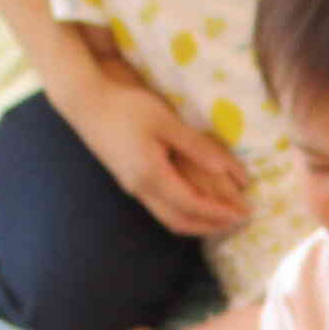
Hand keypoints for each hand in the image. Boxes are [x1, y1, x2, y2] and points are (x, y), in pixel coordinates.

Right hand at [76, 77, 248, 236]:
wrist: (85, 103)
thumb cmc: (126, 106)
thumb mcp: (165, 121)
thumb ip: (195, 146)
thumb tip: (225, 168)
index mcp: (152, 175)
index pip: (192, 205)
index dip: (219, 213)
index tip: (242, 213)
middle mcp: (141, 189)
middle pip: (180, 222)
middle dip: (210, 226)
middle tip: (236, 222)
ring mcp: (133, 188)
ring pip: (168, 219)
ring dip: (196, 224)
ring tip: (220, 221)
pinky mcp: (129, 182)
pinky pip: (160, 209)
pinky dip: (182, 214)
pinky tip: (194, 207)